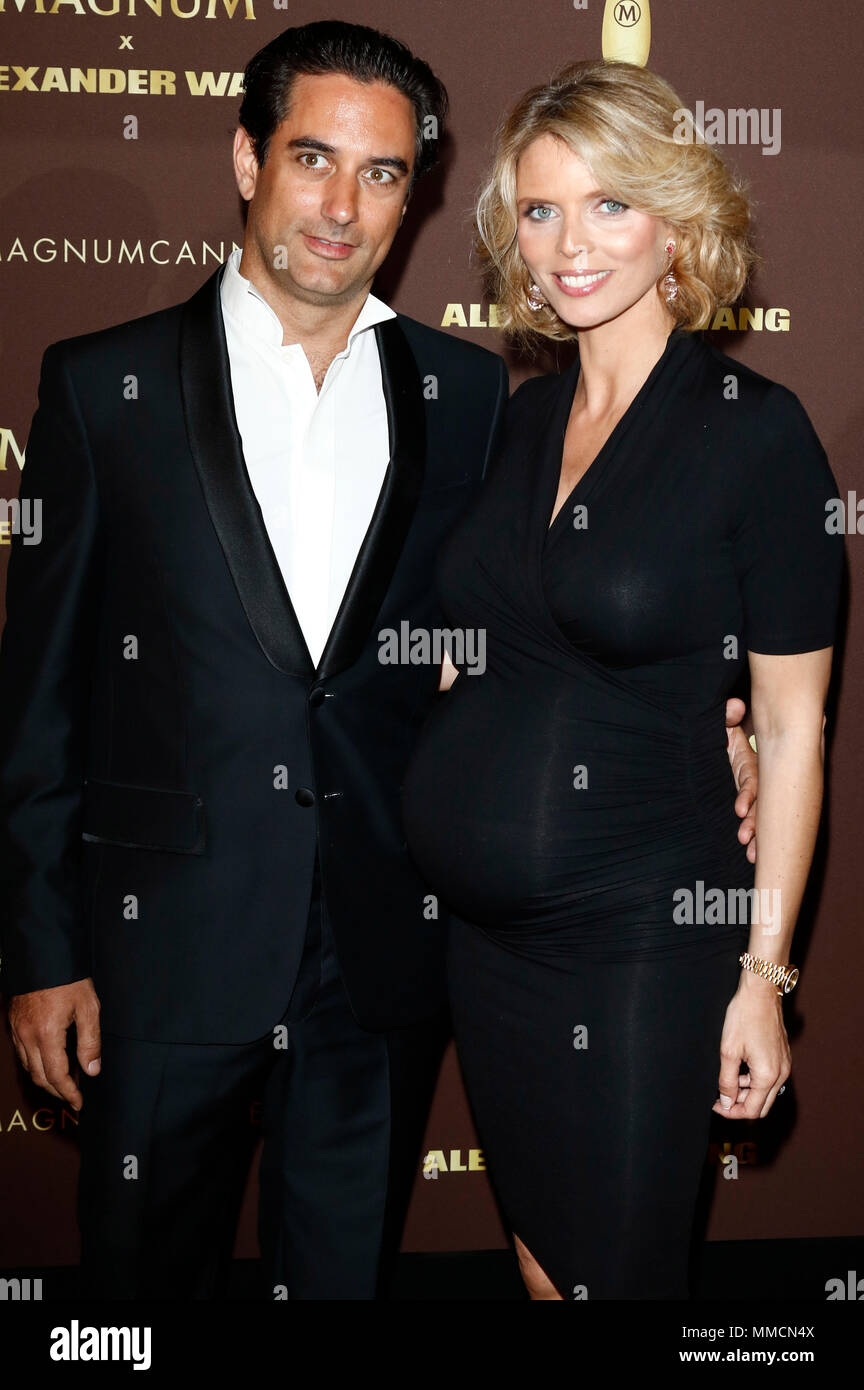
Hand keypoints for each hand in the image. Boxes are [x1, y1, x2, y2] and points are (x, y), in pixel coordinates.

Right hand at [8, 978, 100, 1110]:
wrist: (44, 955)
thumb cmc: (69, 979)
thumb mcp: (88, 1008)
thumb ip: (90, 1041)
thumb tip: (91, 1070)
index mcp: (46, 1034)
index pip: (56, 1076)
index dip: (68, 1093)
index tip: (79, 1104)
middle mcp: (27, 1036)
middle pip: (38, 1076)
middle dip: (56, 1091)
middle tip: (73, 1098)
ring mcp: (17, 1030)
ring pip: (27, 1067)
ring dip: (44, 1080)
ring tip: (64, 1084)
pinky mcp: (14, 1023)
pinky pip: (22, 1053)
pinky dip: (34, 1064)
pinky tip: (48, 1063)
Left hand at [712, 975, 789, 1118]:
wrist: (761, 993)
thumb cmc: (744, 1017)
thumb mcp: (728, 1051)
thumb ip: (727, 1081)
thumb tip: (727, 1102)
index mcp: (768, 1075)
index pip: (752, 1110)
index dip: (732, 1112)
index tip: (716, 1105)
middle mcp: (781, 1074)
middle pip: (761, 1106)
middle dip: (740, 1106)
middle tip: (721, 1097)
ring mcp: (784, 1065)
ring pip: (766, 1094)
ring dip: (747, 1093)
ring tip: (728, 1080)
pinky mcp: (783, 1057)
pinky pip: (770, 1079)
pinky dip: (755, 1082)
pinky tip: (740, 1069)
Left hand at [725, 696, 756, 863]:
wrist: (707, 743)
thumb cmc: (719, 733)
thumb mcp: (720, 724)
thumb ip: (726, 716)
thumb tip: (734, 706)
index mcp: (750, 764)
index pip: (753, 781)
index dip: (748, 795)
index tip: (739, 809)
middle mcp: (754, 782)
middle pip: (761, 805)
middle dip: (756, 823)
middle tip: (747, 839)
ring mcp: (750, 795)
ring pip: (759, 817)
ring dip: (756, 835)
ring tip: (750, 853)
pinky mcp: (743, 804)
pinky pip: (751, 821)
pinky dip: (754, 837)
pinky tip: (750, 855)